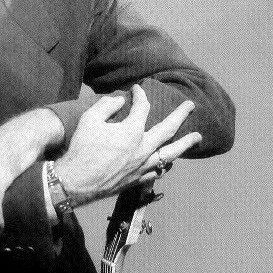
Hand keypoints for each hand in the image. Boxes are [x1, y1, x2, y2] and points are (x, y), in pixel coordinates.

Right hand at [54, 85, 200, 205]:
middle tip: (191, 106)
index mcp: (132, 131)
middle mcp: (142, 148)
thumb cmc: (80, 150)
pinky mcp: (136, 180)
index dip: (140, 95)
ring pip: (170, 154)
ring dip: (185, 144)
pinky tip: (169, 163)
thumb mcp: (89, 120)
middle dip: (181, 115)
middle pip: (169, 128)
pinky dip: (165, 165)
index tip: (137, 89)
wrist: (74, 183)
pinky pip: (157, 172)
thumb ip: (107, 106)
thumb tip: (120, 101)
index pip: (142, 107)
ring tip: (197, 138)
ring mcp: (142, 166)